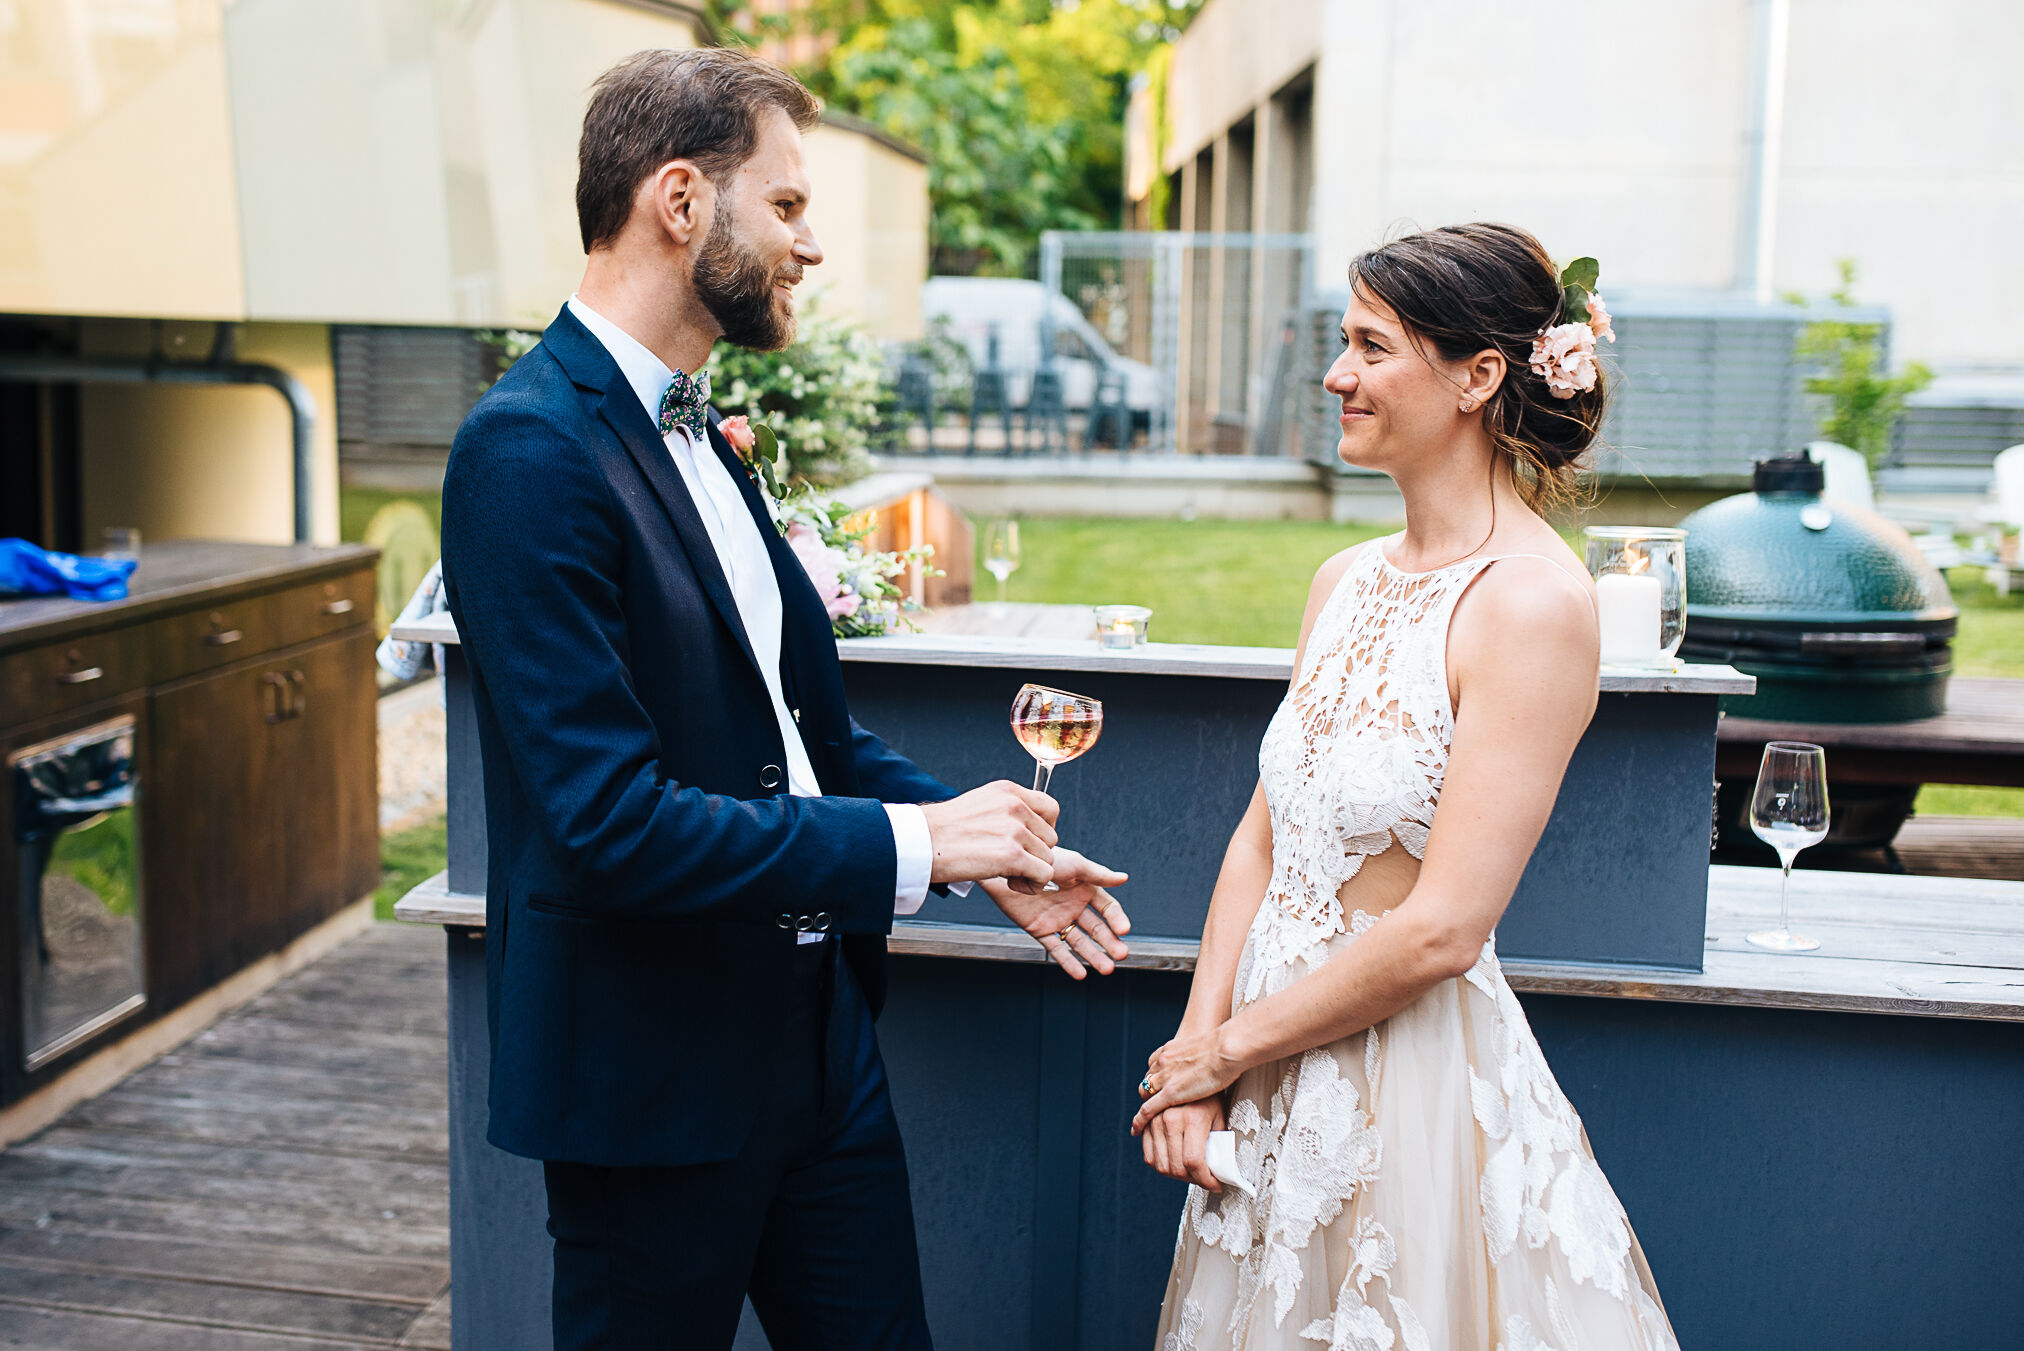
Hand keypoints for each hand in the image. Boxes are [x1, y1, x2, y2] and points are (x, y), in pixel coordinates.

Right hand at [922, 781, 1057, 889]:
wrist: (920, 843)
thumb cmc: (942, 831)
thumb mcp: (980, 805)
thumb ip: (1007, 812)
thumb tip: (1030, 831)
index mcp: (1008, 791)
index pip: (1051, 808)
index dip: (1044, 829)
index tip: (1028, 842)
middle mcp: (1014, 806)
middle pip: (1051, 837)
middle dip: (1035, 854)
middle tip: (1012, 862)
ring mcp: (1014, 830)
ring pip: (1048, 858)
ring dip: (1031, 871)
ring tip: (1007, 873)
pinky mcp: (1012, 855)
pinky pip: (1043, 874)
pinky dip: (1031, 884)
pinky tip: (1011, 883)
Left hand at [982, 846, 1130, 977]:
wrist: (1009, 867)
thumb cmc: (1042, 859)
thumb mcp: (1074, 865)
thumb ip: (1099, 875)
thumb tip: (1125, 879)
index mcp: (1085, 889)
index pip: (1107, 909)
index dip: (1117, 920)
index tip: (1124, 931)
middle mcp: (1073, 906)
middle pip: (1097, 929)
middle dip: (1110, 943)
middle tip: (1122, 955)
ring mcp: (1058, 919)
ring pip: (1079, 942)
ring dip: (1093, 956)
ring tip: (1106, 969)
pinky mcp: (1040, 930)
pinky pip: (1056, 948)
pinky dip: (1067, 962)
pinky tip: (1080, 974)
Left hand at [1130, 1026, 1241, 1133]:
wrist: (1226, 1049)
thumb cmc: (1225, 1049)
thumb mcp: (1203, 1050)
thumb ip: (1198, 1060)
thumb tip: (1207, 1069)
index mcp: (1170, 1050)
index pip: (1155, 1067)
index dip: (1156, 1080)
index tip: (1159, 1089)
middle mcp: (1163, 1062)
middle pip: (1148, 1081)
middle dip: (1150, 1093)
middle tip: (1157, 1106)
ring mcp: (1165, 1078)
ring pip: (1145, 1094)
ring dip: (1146, 1106)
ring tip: (1147, 1120)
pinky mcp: (1170, 1093)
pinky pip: (1148, 1110)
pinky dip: (1140, 1120)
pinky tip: (1137, 1130)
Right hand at [1141, 1097, 1225, 1190]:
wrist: (1196, 1068)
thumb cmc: (1212, 1094)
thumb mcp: (1220, 1117)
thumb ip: (1217, 1144)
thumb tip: (1219, 1170)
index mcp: (1192, 1120)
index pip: (1194, 1163)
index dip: (1206, 1181)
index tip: (1215, 1186)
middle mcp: (1171, 1120)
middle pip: (1176, 1168)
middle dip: (1193, 1180)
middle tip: (1204, 1179)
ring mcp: (1156, 1121)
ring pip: (1161, 1165)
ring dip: (1176, 1176)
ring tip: (1190, 1172)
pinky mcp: (1148, 1122)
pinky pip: (1148, 1155)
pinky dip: (1160, 1165)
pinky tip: (1174, 1163)